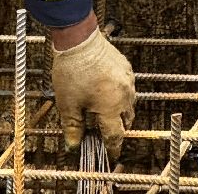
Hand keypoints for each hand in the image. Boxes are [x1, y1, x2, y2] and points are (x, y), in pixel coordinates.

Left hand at [50, 18, 135, 159]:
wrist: (80, 40)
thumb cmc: (73, 72)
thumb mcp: (68, 104)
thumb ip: (73, 127)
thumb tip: (73, 145)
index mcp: (111, 107)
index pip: (115, 135)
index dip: (112, 148)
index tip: (110, 156)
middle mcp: (125, 95)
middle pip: (126, 121)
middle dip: (117, 130)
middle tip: (104, 134)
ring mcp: (128, 81)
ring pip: (129, 104)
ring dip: (119, 112)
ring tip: (103, 113)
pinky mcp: (126, 69)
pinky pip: (128, 88)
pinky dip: (120, 95)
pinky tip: (105, 92)